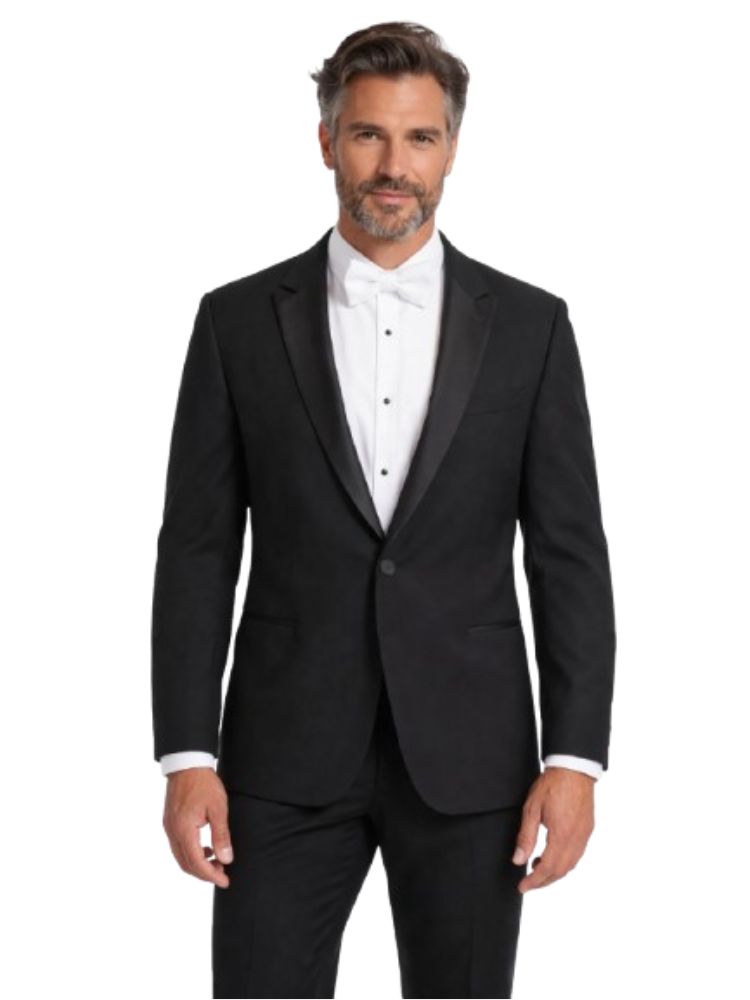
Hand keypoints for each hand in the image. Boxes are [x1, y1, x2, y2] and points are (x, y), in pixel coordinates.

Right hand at [162, 767, 233, 887]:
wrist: (187, 763)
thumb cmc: (203, 783)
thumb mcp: (218, 808)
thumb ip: (221, 835)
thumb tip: (226, 858)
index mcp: (184, 829)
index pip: (196, 863)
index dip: (211, 875)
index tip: (224, 881)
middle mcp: (172, 831)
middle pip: (186, 864)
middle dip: (204, 873)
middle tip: (222, 874)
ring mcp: (169, 827)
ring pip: (181, 856)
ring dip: (197, 864)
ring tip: (217, 861)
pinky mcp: (170, 822)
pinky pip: (178, 846)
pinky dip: (191, 853)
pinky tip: (206, 848)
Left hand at [512, 767, 594, 892]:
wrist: (574, 769)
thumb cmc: (552, 785)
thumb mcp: (531, 809)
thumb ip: (526, 837)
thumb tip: (518, 860)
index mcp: (561, 835)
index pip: (547, 868)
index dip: (534, 881)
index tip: (522, 887)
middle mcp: (576, 839)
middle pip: (560, 871)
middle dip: (544, 881)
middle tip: (528, 883)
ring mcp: (584, 835)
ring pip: (570, 865)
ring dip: (554, 872)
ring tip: (536, 868)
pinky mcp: (587, 829)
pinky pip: (577, 854)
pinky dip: (564, 862)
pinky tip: (552, 855)